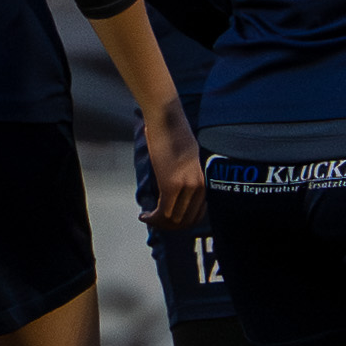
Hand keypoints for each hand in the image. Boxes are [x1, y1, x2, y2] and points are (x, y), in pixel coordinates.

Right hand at [140, 104, 205, 229]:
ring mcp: (185, 187)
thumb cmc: (173, 133)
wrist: (167, 119)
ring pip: (174, 219)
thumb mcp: (186, 157)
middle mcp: (197, 186)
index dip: (181, 223)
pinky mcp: (170, 185)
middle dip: (169, 226)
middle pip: (186, 220)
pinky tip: (144, 216)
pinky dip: (153, 219)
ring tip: (147, 218)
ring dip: (159, 224)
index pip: (197, 214)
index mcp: (202, 180)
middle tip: (154, 222)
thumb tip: (176, 187)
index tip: (168, 221)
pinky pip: (163, 212)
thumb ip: (185, 174)